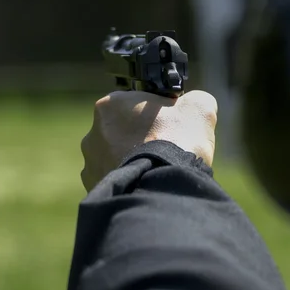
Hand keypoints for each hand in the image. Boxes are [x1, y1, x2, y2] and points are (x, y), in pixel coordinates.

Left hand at [81, 90, 217, 191]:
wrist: (163, 189)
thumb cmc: (177, 143)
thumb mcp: (198, 108)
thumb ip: (194, 100)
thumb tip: (194, 104)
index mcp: (110, 106)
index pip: (135, 104)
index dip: (156, 114)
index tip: (171, 126)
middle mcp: (92, 134)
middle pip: (123, 132)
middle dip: (142, 139)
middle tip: (166, 149)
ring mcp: (91, 164)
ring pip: (116, 159)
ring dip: (134, 162)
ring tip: (158, 171)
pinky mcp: (95, 189)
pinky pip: (116, 182)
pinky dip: (130, 183)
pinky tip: (148, 185)